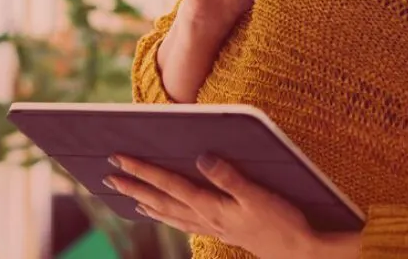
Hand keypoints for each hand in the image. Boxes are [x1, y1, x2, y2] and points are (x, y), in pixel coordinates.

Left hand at [104, 153, 319, 258]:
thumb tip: (200, 158)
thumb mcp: (257, 196)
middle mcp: (204, 218)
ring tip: (124, 194)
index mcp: (210, 206)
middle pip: (161, 200)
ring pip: (168, 213)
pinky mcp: (220, 230)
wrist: (299, 252)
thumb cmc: (281, 222)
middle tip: (108, 175)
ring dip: (144, 201)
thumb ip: (228, 176)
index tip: (120, 159)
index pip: (168, 184)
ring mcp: (211, 226)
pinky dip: (164, 214)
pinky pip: (181, 221)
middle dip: (134, 186)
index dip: (143, 171)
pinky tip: (159, 212)